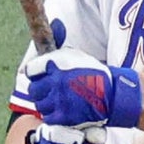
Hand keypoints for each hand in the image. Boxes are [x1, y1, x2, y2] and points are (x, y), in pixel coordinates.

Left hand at [24, 23, 142, 128]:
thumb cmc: (94, 73)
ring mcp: (59, 101)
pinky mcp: (64, 116)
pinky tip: (61, 110)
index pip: (31, 70)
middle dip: (39, 90)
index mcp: (57, 65)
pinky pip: (48, 117)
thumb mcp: (76, 56)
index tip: (40, 75)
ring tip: (57, 100)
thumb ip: (59, 51)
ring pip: (40, 104)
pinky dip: (52, 115)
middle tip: (48, 90)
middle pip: (33, 89)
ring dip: (46, 103)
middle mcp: (56, 82)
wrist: (112, 95)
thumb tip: (54, 25)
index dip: (35, 73)